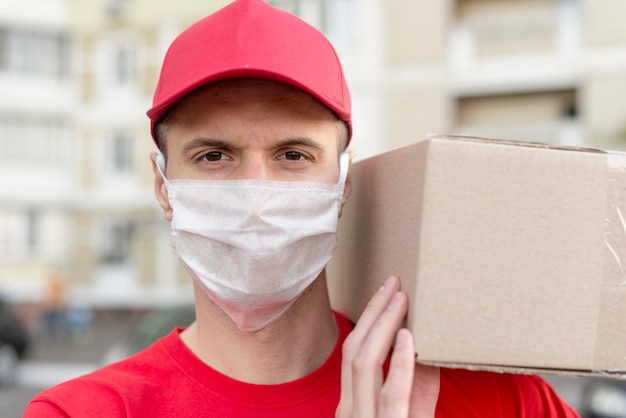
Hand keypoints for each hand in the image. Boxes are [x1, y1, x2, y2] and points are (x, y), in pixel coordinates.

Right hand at [336, 276, 439, 417]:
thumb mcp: (411, 416)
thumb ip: (418, 388)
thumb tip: (425, 345)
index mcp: (352, 405)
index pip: (353, 352)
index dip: (368, 318)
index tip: (384, 292)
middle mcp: (351, 412)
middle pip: (354, 350)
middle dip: (374, 312)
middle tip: (393, 284)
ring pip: (365, 363)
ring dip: (384, 325)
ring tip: (401, 300)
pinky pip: (392, 394)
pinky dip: (400, 363)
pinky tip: (407, 338)